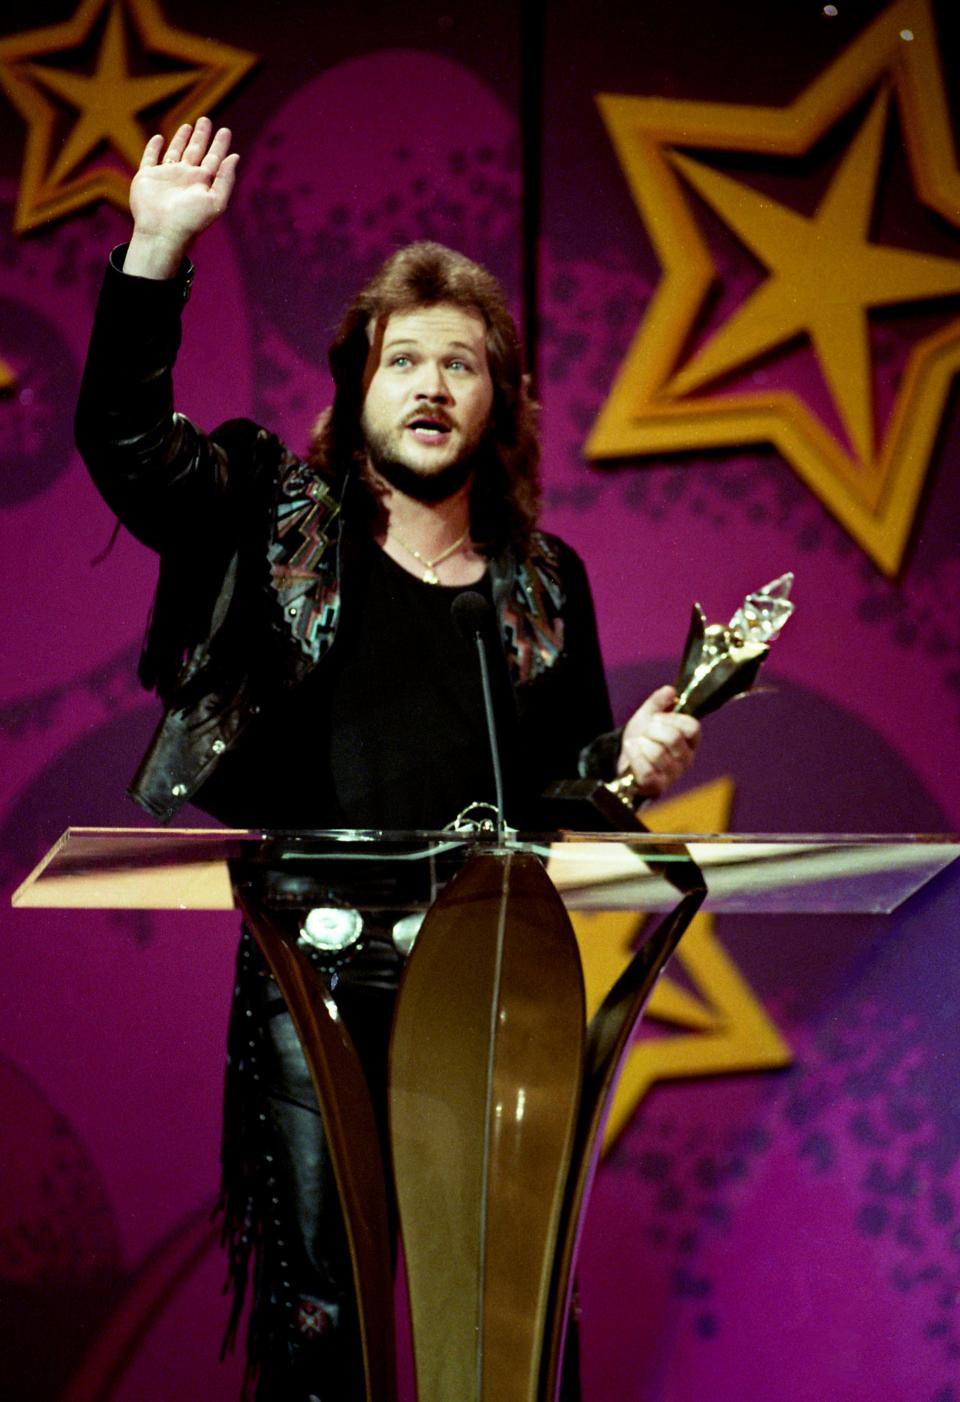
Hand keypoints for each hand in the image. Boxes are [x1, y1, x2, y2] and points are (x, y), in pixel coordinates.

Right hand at [124, 117, 238, 277]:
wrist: (162, 232)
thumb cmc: (190, 220)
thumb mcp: (215, 201)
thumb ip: (225, 179)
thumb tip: (234, 157)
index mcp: (202, 183)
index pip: (213, 159)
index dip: (220, 145)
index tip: (225, 131)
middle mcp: (185, 178)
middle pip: (195, 151)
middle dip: (202, 136)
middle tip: (206, 120)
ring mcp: (166, 176)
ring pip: (175, 152)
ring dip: (181, 138)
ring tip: (189, 125)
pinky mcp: (146, 177)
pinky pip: (150, 158)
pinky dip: (153, 148)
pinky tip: (159, 138)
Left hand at [617, 684, 700, 799]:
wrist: (624, 757)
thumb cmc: (642, 736)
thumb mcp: (649, 714)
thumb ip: (658, 701)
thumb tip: (669, 690)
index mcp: (690, 740)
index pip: (692, 727)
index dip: (673, 718)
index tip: (658, 717)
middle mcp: (686, 759)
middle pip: (673, 738)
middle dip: (653, 729)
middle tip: (646, 730)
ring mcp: (673, 775)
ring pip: (658, 753)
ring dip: (642, 743)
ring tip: (638, 742)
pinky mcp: (657, 786)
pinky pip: (646, 770)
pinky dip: (635, 755)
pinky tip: (632, 749)